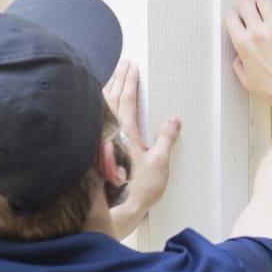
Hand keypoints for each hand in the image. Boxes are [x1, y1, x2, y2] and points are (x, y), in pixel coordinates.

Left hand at [102, 59, 180, 226]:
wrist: (118, 209)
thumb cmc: (138, 189)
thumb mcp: (159, 163)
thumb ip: (166, 139)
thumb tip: (174, 120)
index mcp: (125, 132)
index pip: (127, 99)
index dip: (130, 81)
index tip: (133, 65)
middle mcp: (110, 132)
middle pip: (111, 97)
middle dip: (118, 77)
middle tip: (123, 62)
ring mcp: (102, 139)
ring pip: (101, 105)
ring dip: (108, 87)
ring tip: (113, 75)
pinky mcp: (98, 148)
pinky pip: (97, 118)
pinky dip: (100, 104)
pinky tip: (101, 103)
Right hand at [224, 0, 271, 107]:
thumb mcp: (248, 82)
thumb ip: (240, 67)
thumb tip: (238, 59)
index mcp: (243, 45)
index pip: (230, 17)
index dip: (235, 16)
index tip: (239, 18)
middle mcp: (258, 34)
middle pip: (246, 4)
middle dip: (248, 5)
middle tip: (253, 9)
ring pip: (265, 0)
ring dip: (265, 0)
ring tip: (268, 3)